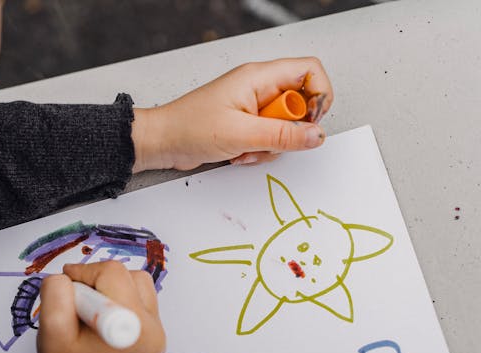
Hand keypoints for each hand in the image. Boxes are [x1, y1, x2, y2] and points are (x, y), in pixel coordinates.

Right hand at [36, 261, 165, 352]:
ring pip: (139, 286)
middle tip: (79, 301)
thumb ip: (56, 293)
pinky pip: (142, 303)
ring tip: (92, 311)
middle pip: (130, 276)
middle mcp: (153, 329)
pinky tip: (104, 321)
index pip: (112, 273)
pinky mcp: (155, 338)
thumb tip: (68, 276)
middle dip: (100, 280)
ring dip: (113, 289)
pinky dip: (122, 302)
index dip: (84, 272)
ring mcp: (158, 334)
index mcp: (131, 327)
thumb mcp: (51, 330)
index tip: (67, 285)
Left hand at [131, 57, 333, 170]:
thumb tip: (316, 135)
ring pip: (285, 127)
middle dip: (289, 131)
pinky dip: (258, 151)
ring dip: (271, 146)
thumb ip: (282, 136)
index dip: (319, 96)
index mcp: (258, 77)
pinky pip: (268, 139)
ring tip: (245, 149)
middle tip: (268, 140)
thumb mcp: (241, 134)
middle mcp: (258, 88)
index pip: (309, 70)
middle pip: (300, 104)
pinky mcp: (246, 125)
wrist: (162, 142)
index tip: (310, 122)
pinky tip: (238, 154)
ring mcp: (252, 107)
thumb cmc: (189, 128)